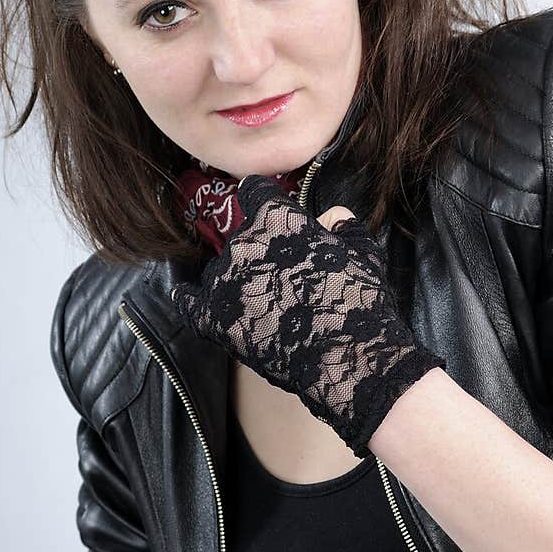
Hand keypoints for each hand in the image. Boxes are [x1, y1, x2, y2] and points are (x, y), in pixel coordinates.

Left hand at [170, 174, 444, 457]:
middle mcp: (242, 243)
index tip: (270, 212)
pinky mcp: (212, 319)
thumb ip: (342, 225)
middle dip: (258, 252)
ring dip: (234, 281)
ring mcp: (223, 282)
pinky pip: (188, 302)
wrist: (350, 359)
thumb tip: (331, 215)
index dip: (265, 201)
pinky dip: (193, 300)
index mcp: (275, 219)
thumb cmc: (361, 302)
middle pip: (240, 238)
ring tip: (260, 305)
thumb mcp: (364, 252)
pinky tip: (199, 302)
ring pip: (219, 271)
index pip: (256, 192)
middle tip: (282, 277)